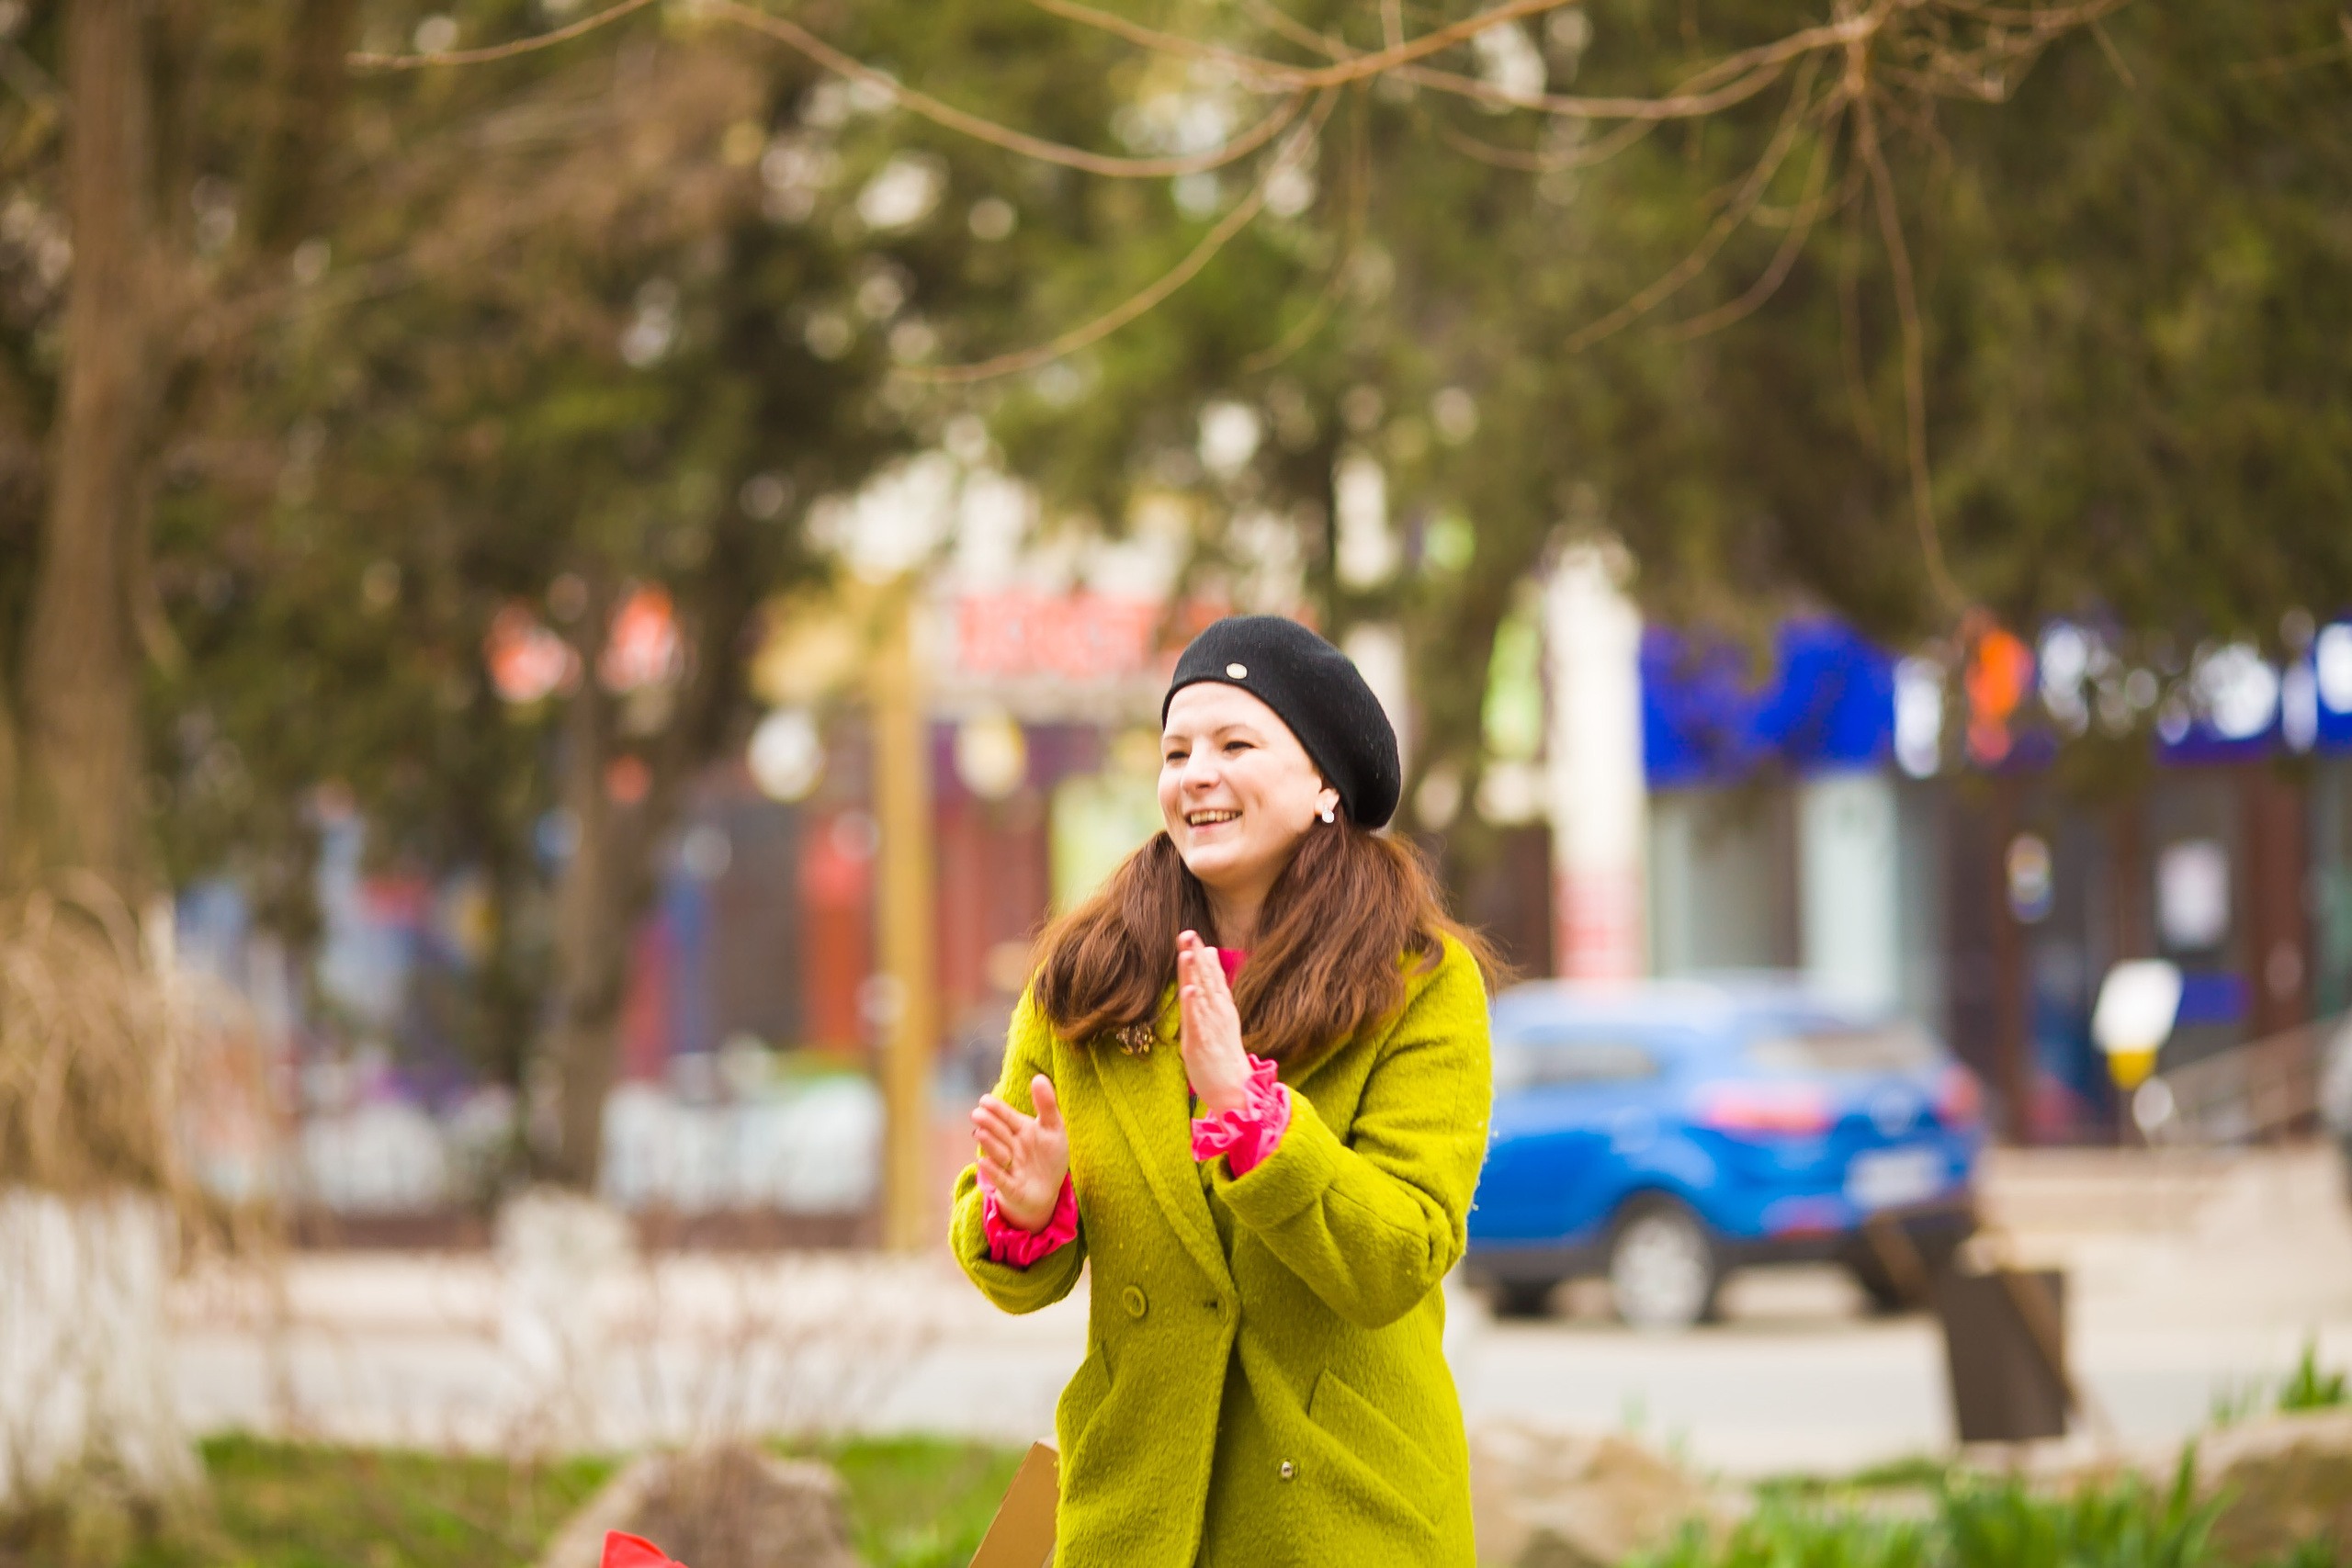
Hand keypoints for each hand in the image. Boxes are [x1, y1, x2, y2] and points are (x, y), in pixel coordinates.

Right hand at [971, 1074, 1068, 1232]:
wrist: (1047, 1190)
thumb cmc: (1048, 1156)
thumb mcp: (1053, 1128)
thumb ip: (1047, 1104)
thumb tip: (1039, 1076)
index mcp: (1021, 1130)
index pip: (1007, 1117)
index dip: (997, 1109)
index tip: (984, 1100)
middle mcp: (1011, 1146)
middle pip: (1000, 1133)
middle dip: (989, 1124)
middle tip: (977, 1113)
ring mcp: (1009, 1167)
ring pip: (999, 1154)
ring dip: (990, 1144)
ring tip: (981, 1133)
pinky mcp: (1011, 1188)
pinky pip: (1001, 1179)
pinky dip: (993, 1171)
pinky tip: (983, 1162)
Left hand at [1177, 930, 1251, 1116]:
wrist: (1234, 1089)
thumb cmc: (1223, 1056)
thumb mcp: (1219, 1019)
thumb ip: (1213, 990)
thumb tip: (1210, 960)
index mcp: (1222, 1008)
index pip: (1212, 977)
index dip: (1202, 956)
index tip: (1193, 935)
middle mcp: (1218, 1013)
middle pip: (1206, 980)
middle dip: (1197, 956)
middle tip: (1188, 933)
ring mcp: (1211, 1027)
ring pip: (1202, 995)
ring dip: (1195, 973)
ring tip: (1189, 951)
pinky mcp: (1203, 1042)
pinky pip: (1198, 1020)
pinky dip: (1194, 1003)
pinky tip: (1189, 988)